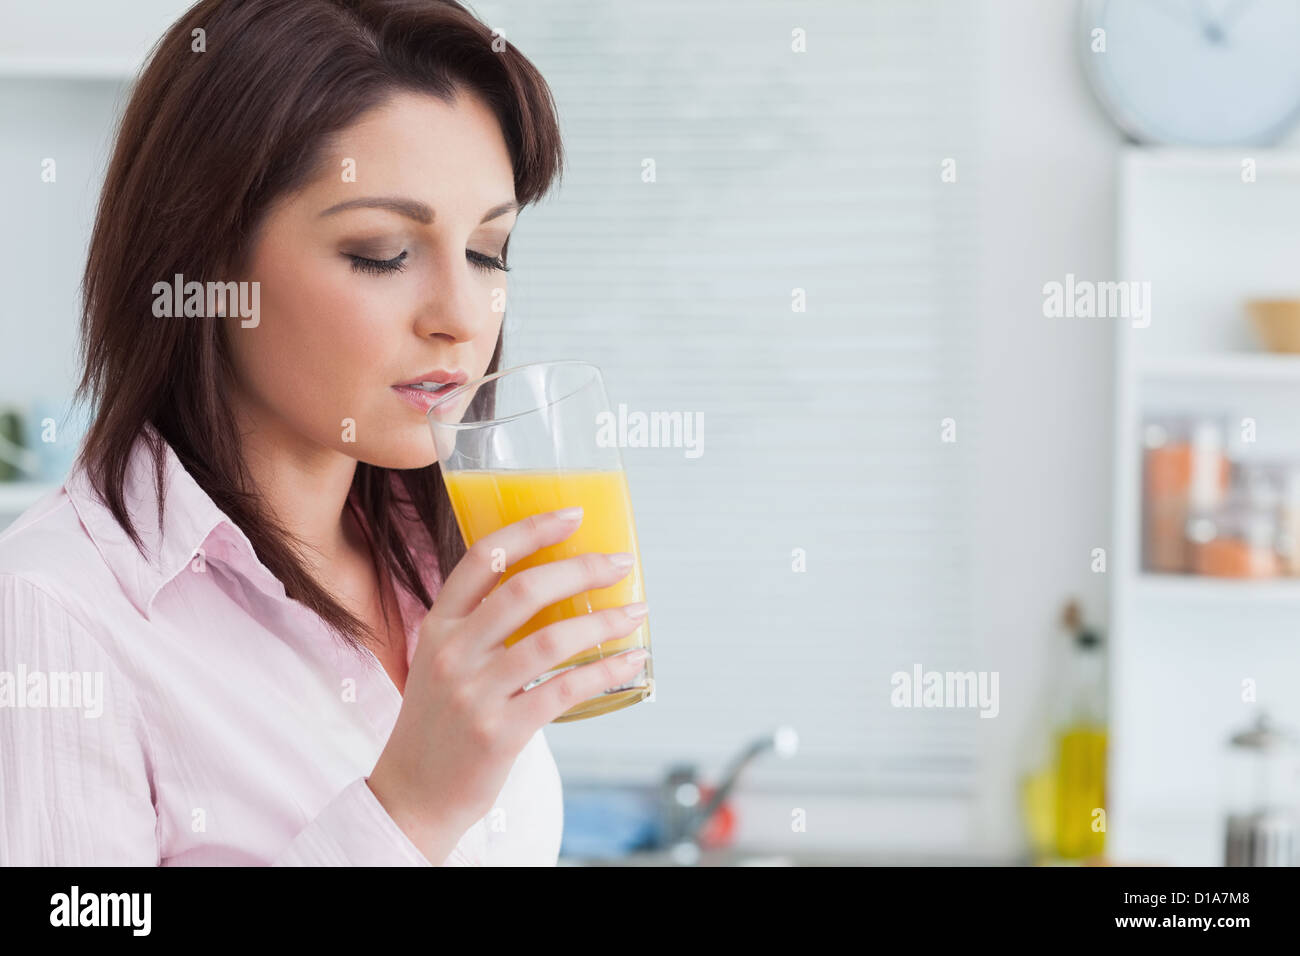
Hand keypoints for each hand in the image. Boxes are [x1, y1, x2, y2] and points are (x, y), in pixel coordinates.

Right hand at [366, 506, 647, 862]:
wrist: (413, 794)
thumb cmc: (439, 721)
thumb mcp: (442, 660)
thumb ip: (480, 625)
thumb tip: (553, 587)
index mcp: (438, 625)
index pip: (483, 558)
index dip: (531, 530)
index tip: (574, 515)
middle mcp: (452, 652)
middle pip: (525, 589)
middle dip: (581, 568)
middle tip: (620, 562)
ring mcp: (474, 693)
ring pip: (551, 639)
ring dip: (604, 621)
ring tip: (636, 611)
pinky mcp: (499, 732)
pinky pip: (564, 690)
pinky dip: (605, 670)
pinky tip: (630, 660)